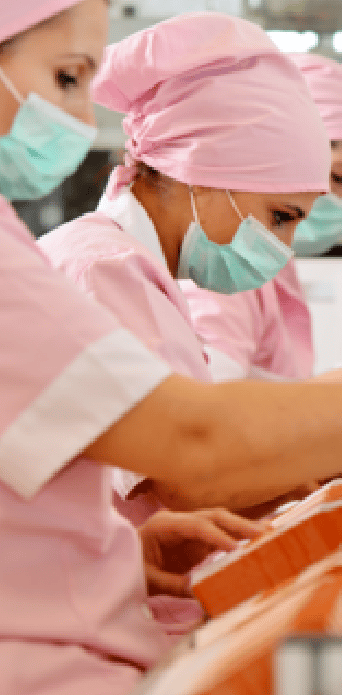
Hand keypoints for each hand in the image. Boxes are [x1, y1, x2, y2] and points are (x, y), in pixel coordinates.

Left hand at [139, 508, 268, 596]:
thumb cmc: (129, 568)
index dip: (218, 536)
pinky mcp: (195, 540)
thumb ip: (172, 584)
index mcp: (163, 524)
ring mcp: (188, 529)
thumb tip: (200, 590)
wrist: (120, 562)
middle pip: (213, 516)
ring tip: (267, 534)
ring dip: (242, 528)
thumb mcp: (147, 580)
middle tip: (263, 533)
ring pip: (220, 523)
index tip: (237, 549)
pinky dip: (236, 539)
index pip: (196, 526)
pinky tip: (254, 544)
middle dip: (238, 524)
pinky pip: (219, 536)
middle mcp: (178, 521)